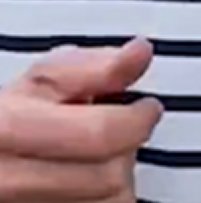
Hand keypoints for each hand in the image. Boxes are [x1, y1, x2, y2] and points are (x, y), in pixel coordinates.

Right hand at [0, 37, 161, 200]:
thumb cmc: (11, 123)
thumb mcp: (41, 83)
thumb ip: (93, 66)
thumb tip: (140, 53)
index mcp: (9, 128)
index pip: (99, 135)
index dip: (136, 118)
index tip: (147, 108)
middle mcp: (11, 178)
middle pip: (110, 174)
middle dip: (126, 148)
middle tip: (121, 132)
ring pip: (109, 202)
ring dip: (118, 179)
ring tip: (99, 157)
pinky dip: (104, 201)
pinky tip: (88, 183)